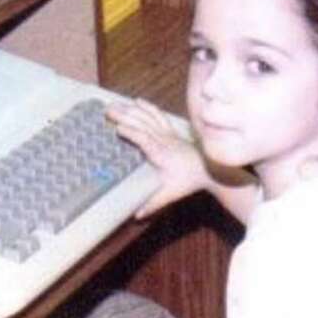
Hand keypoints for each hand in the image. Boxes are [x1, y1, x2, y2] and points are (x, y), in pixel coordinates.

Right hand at [107, 99, 206, 217]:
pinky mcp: (170, 132)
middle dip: (124, 115)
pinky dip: (147, 107)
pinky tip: (136, 101)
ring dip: (130, 110)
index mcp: (161, 154)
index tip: (117, 129)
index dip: (132, 134)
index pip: (145, 140)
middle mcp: (163, 140)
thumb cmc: (188, 182)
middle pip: (142, 124)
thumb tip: (136, 216)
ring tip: (114, 104)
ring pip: (147, 117)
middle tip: (107, 110)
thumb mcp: (170, 194)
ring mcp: (167, 134)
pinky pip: (158, 115)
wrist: (209, 170)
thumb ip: (153, 204)